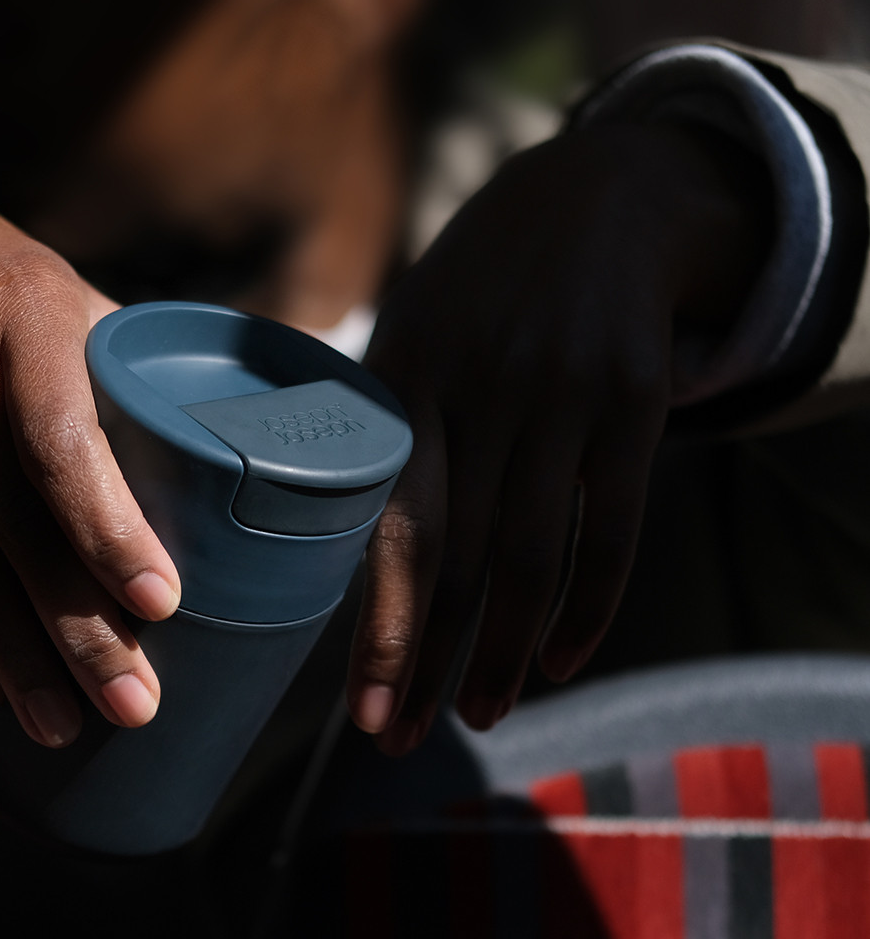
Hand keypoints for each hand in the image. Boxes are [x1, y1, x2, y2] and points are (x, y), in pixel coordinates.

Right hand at [0, 139, 180, 747]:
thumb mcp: (61, 295)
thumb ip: (128, 375)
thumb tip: (232, 458)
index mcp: (29, 313)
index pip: (64, 439)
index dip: (108, 528)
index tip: (161, 604)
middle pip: (12, 518)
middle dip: (73, 623)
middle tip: (130, 704)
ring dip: (13, 651)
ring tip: (62, 726)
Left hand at [348, 121, 770, 750]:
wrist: (595, 199)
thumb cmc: (472, 300)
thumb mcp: (403, 338)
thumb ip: (366, 434)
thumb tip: (305, 547)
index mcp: (402, 379)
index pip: (390, 529)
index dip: (383, 631)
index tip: (364, 714)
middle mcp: (482, 389)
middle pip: (458, 561)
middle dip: (430, 665)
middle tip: (402, 740)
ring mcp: (563, 395)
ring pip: (534, 561)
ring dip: (504, 654)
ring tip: (481, 713)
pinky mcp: (634, 402)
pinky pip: (615, 532)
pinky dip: (590, 609)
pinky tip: (559, 661)